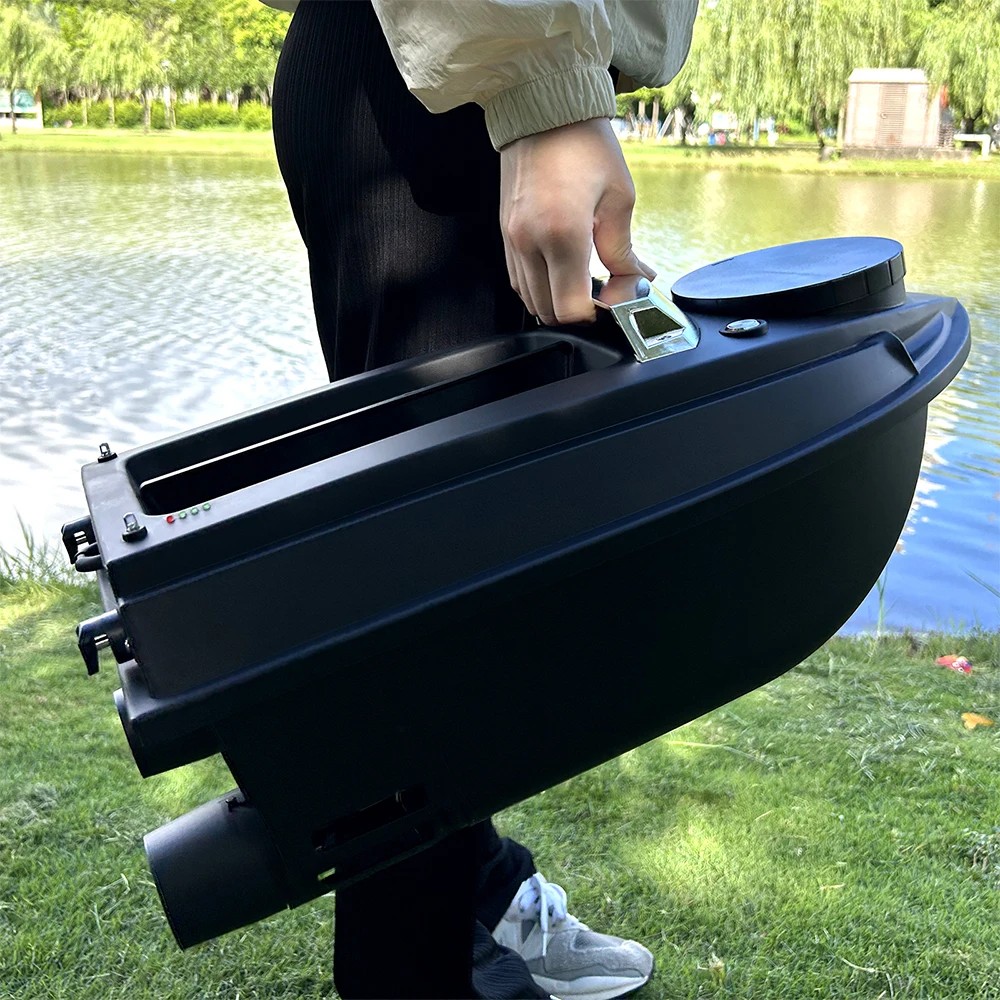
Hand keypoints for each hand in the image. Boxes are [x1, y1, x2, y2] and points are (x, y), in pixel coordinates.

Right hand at [499, 117, 655, 326]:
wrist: (541, 109)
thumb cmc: (582, 144)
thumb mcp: (619, 197)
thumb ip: (624, 249)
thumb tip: (637, 281)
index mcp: (563, 234)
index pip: (572, 308)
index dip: (596, 315)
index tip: (615, 303)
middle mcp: (530, 242)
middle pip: (549, 311)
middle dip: (578, 313)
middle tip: (604, 296)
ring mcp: (512, 241)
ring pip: (530, 301)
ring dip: (557, 303)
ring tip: (584, 285)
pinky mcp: (505, 235)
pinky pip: (519, 280)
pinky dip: (540, 288)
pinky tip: (561, 275)